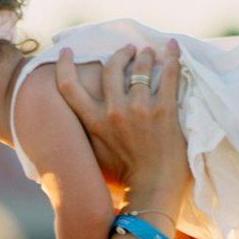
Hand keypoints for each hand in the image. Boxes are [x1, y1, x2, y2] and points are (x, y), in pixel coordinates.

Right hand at [55, 43, 185, 216]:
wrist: (152, 191)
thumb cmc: (123, 177)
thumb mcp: (95, 153)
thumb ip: (87, 131)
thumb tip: (75, 119)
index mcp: (94, 122)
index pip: (70, 87)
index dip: (65, 65)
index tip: (69, 51)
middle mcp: (114, 112)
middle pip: (112, 68)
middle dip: (120, 55)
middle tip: (128, 51)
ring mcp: (140, 110)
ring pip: (141, 68)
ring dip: (145, 56)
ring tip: (149, 54)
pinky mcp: (164, 111)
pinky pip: (169, 74)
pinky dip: (171, 57)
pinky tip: (172, 47)